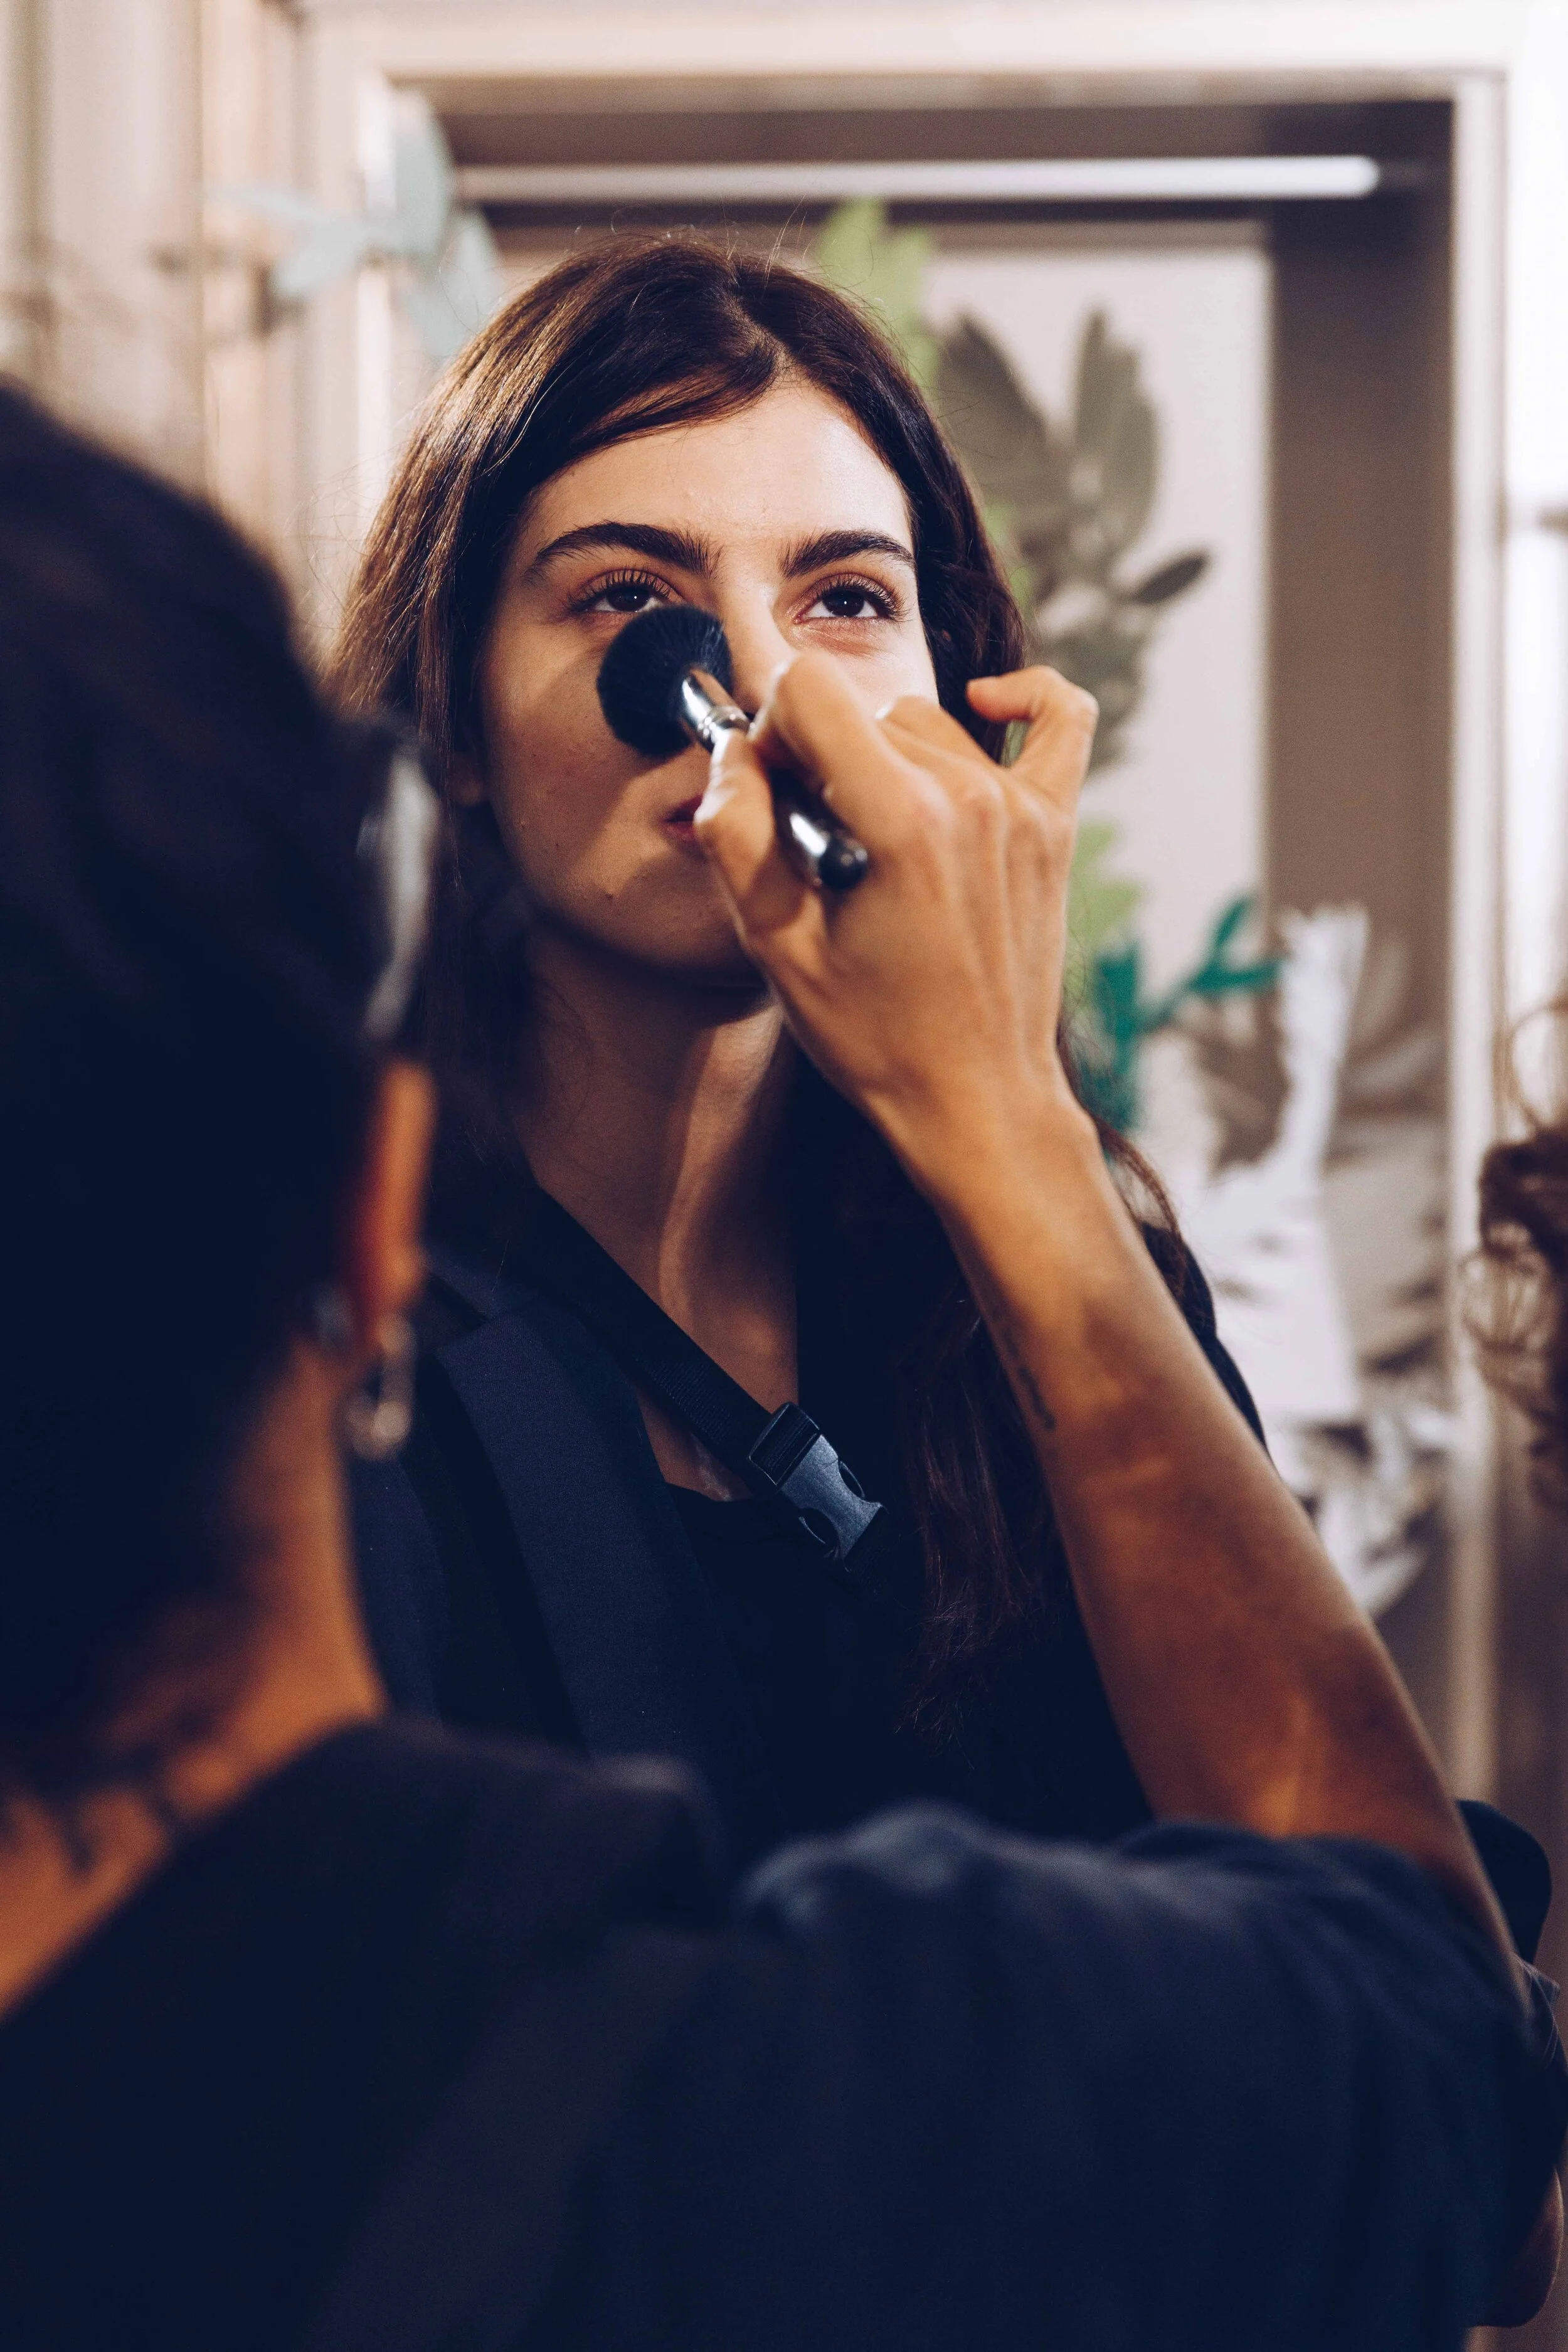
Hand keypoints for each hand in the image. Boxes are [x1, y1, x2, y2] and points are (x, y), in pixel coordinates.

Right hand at [694, 652, 1098, 1187]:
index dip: (771, 734)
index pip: (809, 690)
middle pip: (863, 711)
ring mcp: (1020, 806)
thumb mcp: (775, 947)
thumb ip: (736, 833)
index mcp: (899, 819)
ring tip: (882, 846)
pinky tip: (987, 705)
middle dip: (825, 760)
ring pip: (928, 722)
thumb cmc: (873, 1037)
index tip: (774, 796)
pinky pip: (1059, 717)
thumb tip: (732, 754)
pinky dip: (1022, 698)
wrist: (975, 1098)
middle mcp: (969, 795)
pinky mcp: (1053, 824)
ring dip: (891, 761)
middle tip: (823, 848)